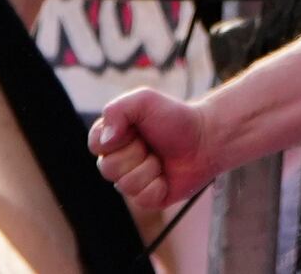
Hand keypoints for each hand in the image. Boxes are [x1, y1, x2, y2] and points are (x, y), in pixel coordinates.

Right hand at [90, 87, 215, 215]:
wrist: (205, 138)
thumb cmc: (175, 117)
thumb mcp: (144, 100)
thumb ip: (117, 110)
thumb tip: (105, 140)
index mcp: (114, 137)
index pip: (95, 145)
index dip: (113, 140)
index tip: (133, 129)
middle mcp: (119, 160)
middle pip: (108, 169)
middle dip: (135, 154)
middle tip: (151, 143)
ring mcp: (132, 180)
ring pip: (125, 185)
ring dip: (149, 169)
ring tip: (161, 158)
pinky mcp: (148, 198)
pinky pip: (142, 199)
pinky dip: (158, 186)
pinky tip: (166, 175)